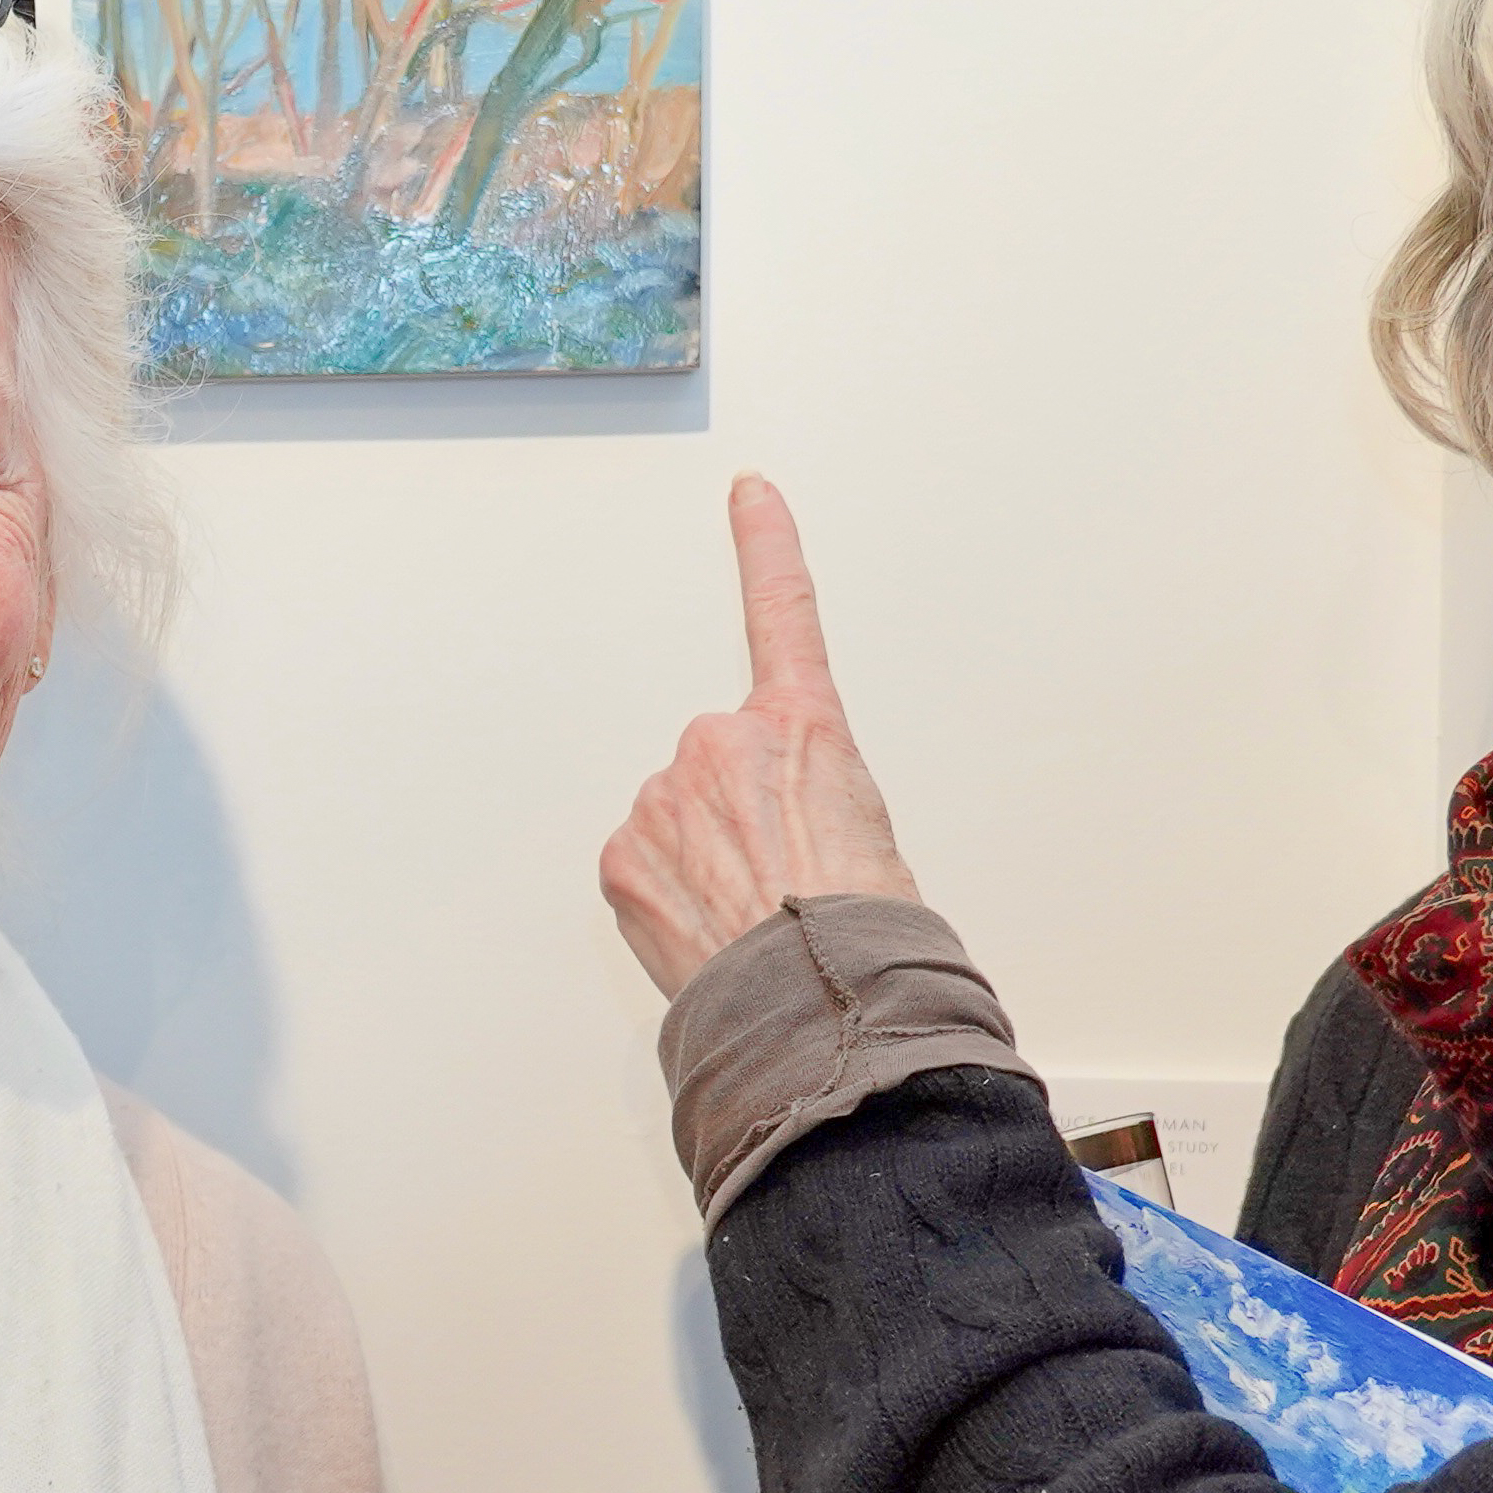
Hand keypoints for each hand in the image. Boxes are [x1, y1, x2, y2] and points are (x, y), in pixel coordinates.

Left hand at [601, 474, 919, 992]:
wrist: (816, 998)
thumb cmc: (860, 931)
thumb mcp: (869, 834)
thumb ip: (809, 794)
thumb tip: (779, 830)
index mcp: (803, 729)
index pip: (783, 613)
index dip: (766, 546)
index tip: (749, 494)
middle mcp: (724, 743)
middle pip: (717, 765)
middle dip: (735, 814)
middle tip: (776, 876)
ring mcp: (665, 795)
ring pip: (675, 819)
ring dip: (700, 861)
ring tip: (747, 914)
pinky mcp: (623, 852)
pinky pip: (641, 865)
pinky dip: (665, 896)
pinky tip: (705, 928)